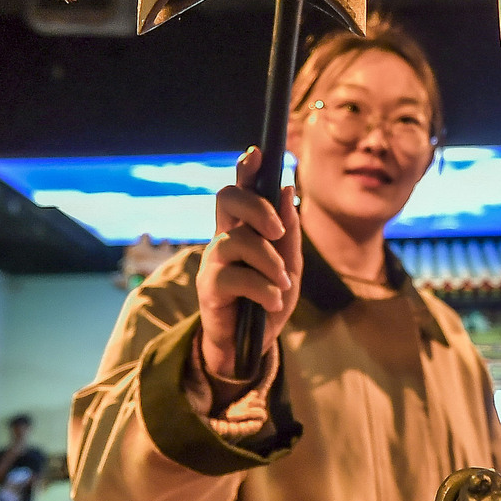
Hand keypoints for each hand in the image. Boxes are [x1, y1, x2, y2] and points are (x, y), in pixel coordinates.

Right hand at [195, 147, 301, 380]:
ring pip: (238, 240)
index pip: (240, 189)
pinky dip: (263, 289)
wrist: (251, 348)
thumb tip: (286, 188)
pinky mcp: (209, 287)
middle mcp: (224, 238)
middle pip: (227, 198)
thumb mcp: (290, 266)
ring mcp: (213, 261)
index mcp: (243, 228)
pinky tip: (273, 302)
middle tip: (278, 232)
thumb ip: (289, 231)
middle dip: (257, 207)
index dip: (245, 169)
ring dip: (269, 261)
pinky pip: (236, 277)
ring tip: (283, 283)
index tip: (256, 152)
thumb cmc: (268, 301)